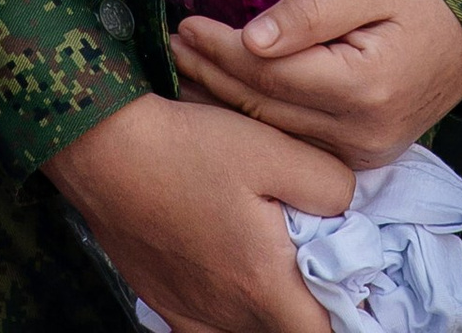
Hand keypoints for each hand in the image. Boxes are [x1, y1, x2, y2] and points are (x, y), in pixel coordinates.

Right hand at [46, 95, 342, 332]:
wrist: (105, 150)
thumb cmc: (188, 147)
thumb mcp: (272, 148)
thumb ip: (328, 184)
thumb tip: (350, 209)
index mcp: (265, 282)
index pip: (323, 332)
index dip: (349, 315)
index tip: (356, 290)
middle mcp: (228, 314)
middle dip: (309, 309)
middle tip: (319, 270)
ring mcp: (191, 314)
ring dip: (270, 311)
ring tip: (275, 270)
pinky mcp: (163, 303)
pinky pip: (209, 328)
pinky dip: (229, 314)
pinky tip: (228, 276)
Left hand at [172, 0, 461, 169]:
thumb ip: (311, 11)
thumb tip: (250, 37)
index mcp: (363, 89)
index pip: (271, 74)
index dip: (222, 50)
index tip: (185, 24)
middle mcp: (360, 134)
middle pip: (266, 108)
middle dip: (214, 75)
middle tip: (173, 43)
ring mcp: (362, 154)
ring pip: (274, 132)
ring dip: (226, 102)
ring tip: (187, 69)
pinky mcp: (362, 158)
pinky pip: (295, 141)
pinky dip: (256, 120)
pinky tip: (228, 98)